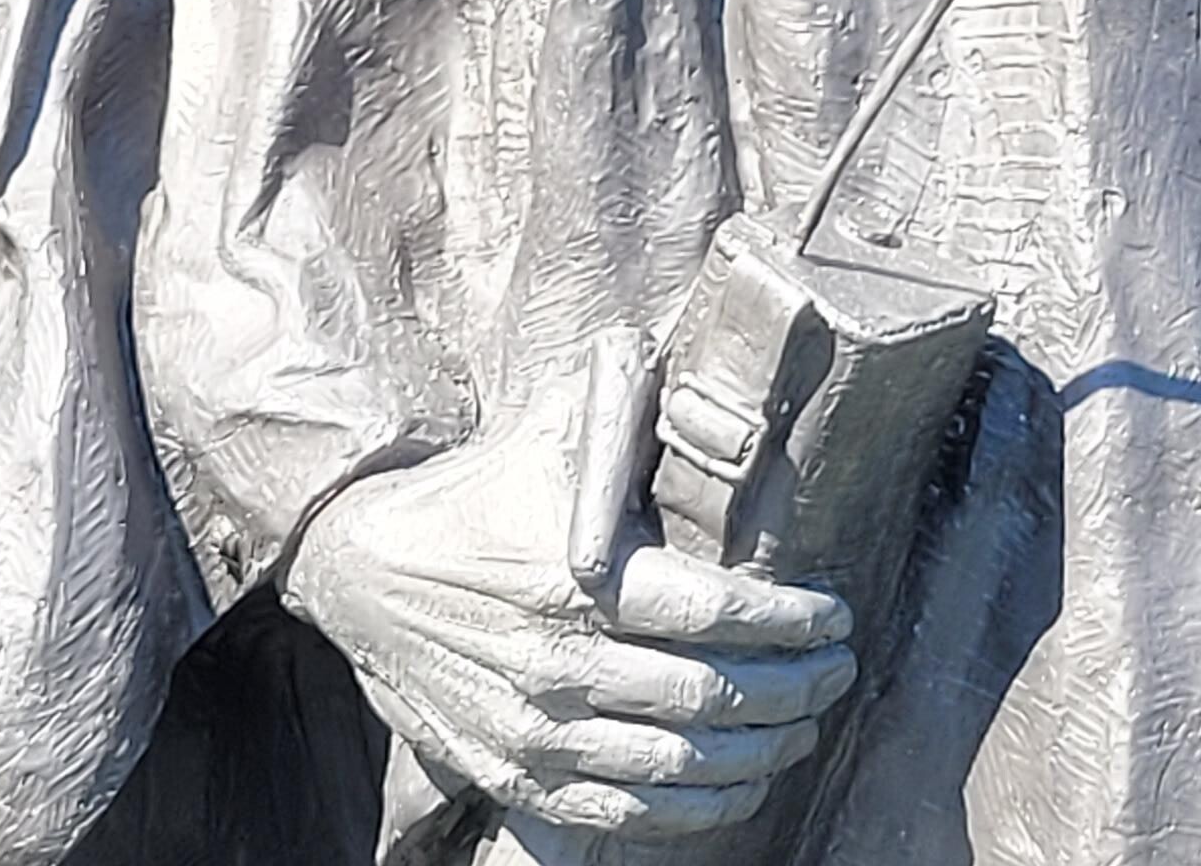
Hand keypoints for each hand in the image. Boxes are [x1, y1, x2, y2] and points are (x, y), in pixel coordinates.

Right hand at [285, 372, 855, 838]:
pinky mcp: (514, 775)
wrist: (362, 569)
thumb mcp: (553, 427)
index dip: (791, 623)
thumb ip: (631, 405)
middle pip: (711, 697)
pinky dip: (693, 813)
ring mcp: (537, 731)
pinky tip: (736, 786)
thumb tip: (713, 384)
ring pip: (678, 768)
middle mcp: (561, 663)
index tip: (838, 617)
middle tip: (838, 672)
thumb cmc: (480, 490)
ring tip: (803, 728)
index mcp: (579, 577)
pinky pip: (622, 816)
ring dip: (759, 755)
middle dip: (795, 689)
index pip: (716, 614)